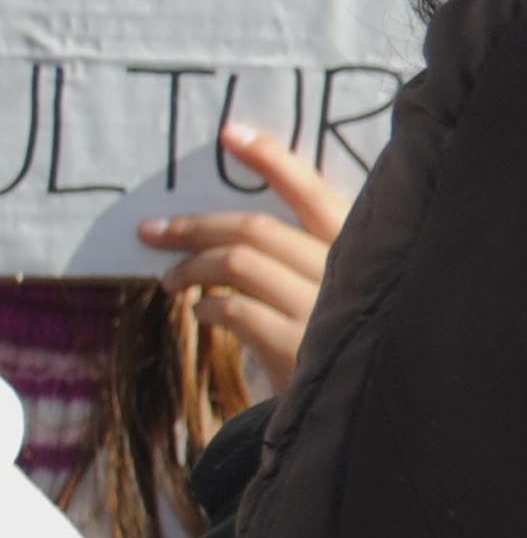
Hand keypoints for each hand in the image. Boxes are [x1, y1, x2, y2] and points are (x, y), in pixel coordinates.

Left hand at [137, 122, 352, 386]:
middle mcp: (347, 270)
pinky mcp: (301, 348)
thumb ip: (303, 252)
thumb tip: (223, 224)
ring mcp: (324, 308)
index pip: (311, 190)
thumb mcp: (336, 284)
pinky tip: (203, 312)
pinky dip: (208, 308)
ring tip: (170, 281)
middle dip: (194, 226)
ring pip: (238, 264)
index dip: (271, 159)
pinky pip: (234, 311)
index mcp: (359, 245)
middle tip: (152, 232)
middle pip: (254, 229)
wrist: (362, 404)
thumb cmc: (338, 333)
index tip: (230, 133)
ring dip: (191, 269)